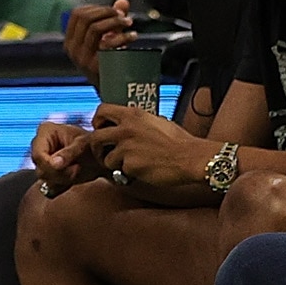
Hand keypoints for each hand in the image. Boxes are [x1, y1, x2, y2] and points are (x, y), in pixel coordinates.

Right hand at [30, 118, 99, 193]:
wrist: (102, 155)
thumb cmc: (94, 145)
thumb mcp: (83, 146)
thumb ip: (68, 154)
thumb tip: (54, 164)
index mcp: (45, 131)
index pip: (38, 155)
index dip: (52, 166)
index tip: (73, 168)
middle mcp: (40, 144)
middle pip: (40, 168)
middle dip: (60, 174)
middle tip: (78, 171)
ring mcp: (43, 158)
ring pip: (45, 178)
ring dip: (63, 179)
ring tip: (78, 172)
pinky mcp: (47, 171)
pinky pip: (49, 185)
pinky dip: (62, 184)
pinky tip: (74, 177)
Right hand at [62, 0, 134, 79]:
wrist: (113, 92)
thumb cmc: (110, 63)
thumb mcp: (108, 39)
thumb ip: (114, 19)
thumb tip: (123, 2)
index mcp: (71, 41)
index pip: (77, 14)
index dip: (97, 8)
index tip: (114, 11)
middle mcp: (72, 49)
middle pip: (85, 18)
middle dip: (107, 12)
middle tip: (124, 16)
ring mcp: (81, 58)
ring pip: (95, 28)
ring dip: (115, 21)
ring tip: (129, 24)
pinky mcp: (94, 66)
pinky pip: (106, 44)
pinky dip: (122, 36)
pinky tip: (132, 36)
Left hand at [88, 104, 220, 199]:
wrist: (190, 157)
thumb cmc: (178, 141)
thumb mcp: (156, 121)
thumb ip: (137, 122)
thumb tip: (126, 124)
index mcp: (133, 115)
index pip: (101, 111)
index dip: (98, 121)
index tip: (101, 128)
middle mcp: (126, 129)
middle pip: (94, 137)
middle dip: (96, 148)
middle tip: (104, 153)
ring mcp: (126, 148)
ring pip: (106, 158)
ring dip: (114, 164)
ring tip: (128, 164)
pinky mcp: (130, 165)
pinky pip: (120, 172)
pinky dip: (127, 173)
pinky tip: (141, 170)